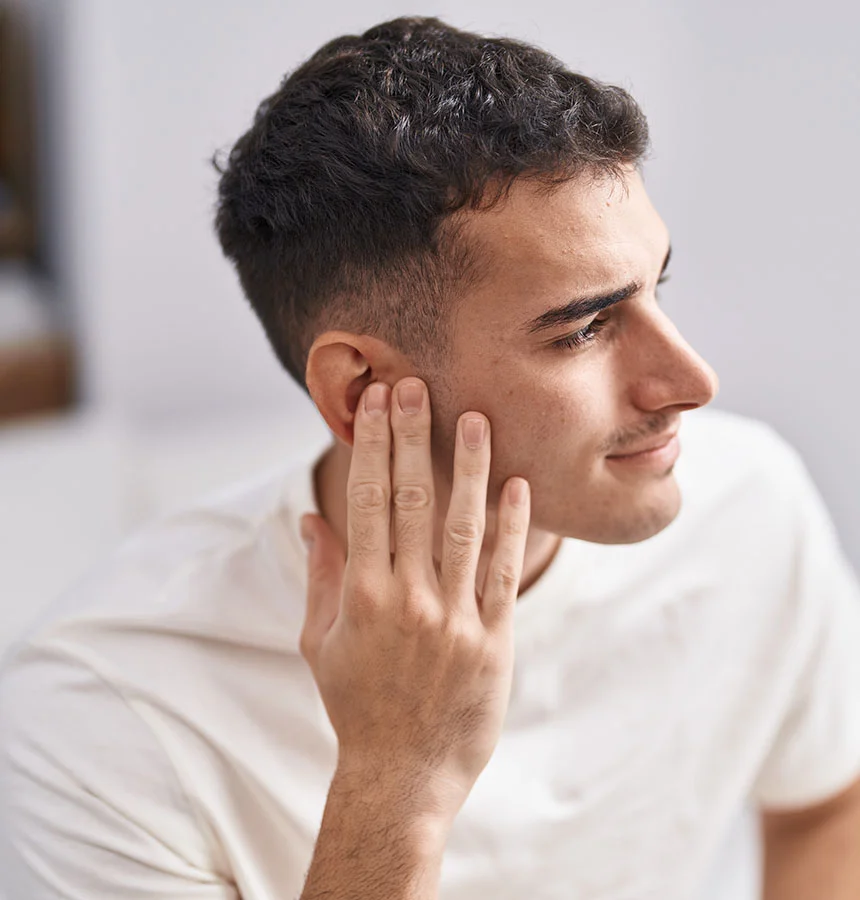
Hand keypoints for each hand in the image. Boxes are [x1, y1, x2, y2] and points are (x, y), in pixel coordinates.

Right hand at [299, 377, 530, 823]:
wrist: (403, 776)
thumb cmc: (356, 705)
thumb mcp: (320, 643)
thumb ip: (320, 575)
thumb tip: (311, 517)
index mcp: (361, 595)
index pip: (365, 502)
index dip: (370, 446)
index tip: (374, 403)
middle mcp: (407, 599)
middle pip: (410, 501)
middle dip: (411, 437)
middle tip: (415, 385)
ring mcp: (454, 619)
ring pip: (464, 527)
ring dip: (469, 468)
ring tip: (476, 418)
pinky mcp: (494, 640)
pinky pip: (506, 573)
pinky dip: (512, 527)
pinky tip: (518, 485)